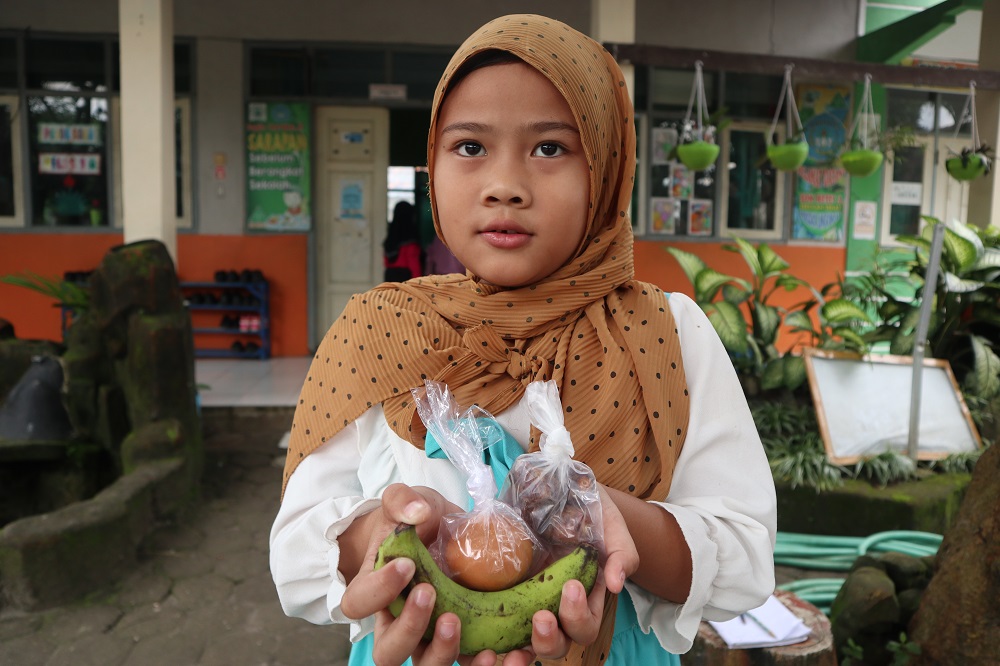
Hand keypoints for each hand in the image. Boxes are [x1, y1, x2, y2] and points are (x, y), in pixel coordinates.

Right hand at [342, 484, 504, 665]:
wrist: (433, 533)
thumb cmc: (411, 521)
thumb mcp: (404, 501)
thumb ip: (402, 501)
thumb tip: (417, 513)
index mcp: (373, 590)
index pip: (360, 603)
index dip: (379, 590)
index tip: (407, 564)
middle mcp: (396, 622)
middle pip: (388, 651)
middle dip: (409, 629)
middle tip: (430, 594)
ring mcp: (428, 636)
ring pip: (425, 665)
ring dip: (443, 652)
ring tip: (459, 623)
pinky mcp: (461, 639)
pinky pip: (468, 663)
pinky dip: (484, 663)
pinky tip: (506, 649)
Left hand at [501, 483, 639, 663]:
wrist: (555, 487)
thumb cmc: (587, 510)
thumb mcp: (610, 524)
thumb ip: (621, 552)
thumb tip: (616, 584)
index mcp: (584, 600)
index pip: (584, 628)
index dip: (578, 618)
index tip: (571, 587)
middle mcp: (555, 608)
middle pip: (556, 645)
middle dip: (550, 639)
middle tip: (541, 616)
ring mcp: (527, 602)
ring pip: (524, 643)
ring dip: (522, 643)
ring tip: (518, 621)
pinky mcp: (501, 593)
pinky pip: (494, 625)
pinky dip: (489, 637)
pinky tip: (481, 631)